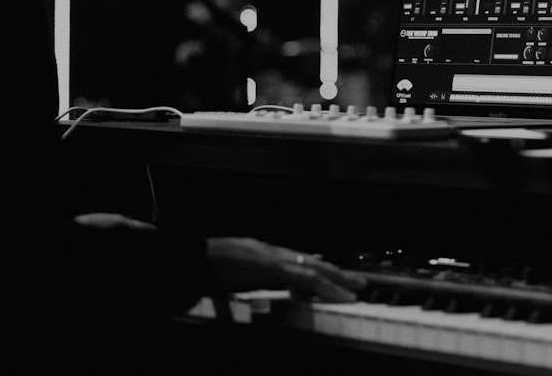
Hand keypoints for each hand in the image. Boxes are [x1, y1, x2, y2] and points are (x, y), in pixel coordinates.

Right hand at [205, 237, 367, 302]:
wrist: (192, 259)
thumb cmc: (206, 269)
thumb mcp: (230, 279)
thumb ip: (245, 286)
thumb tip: (249, 297)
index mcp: (265, 255)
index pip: (300, 263)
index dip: (321, 271)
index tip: (337, 279)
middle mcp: (274, 253)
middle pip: (313, 263)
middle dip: (337, 273)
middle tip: (360, 282)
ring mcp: (274, 257)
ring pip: (314, 269)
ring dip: (338, 280)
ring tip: (357, 290)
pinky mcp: (273, 267)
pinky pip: (305, 278)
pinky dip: (324, 286)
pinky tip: (337, 294)